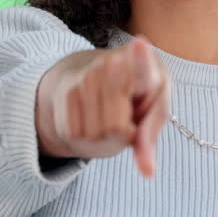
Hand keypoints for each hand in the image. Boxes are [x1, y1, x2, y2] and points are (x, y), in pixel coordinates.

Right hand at [42, 35, 170, 178]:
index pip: (141, 66)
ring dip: (105, 134)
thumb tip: (148, 172)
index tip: (139, 44)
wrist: (101, 74)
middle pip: (117, 126)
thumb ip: (149, 138)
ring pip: (95, 133)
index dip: (140, 58)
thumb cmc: (139, 96)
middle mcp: (111, 66)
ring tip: (110, 112)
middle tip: (127, 114)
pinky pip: (75, 133)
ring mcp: (85, 77)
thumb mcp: (152, 113)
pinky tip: (91, 115)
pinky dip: (86, 135)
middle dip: (125, 132)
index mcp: (144, 68)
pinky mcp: (65, 92)